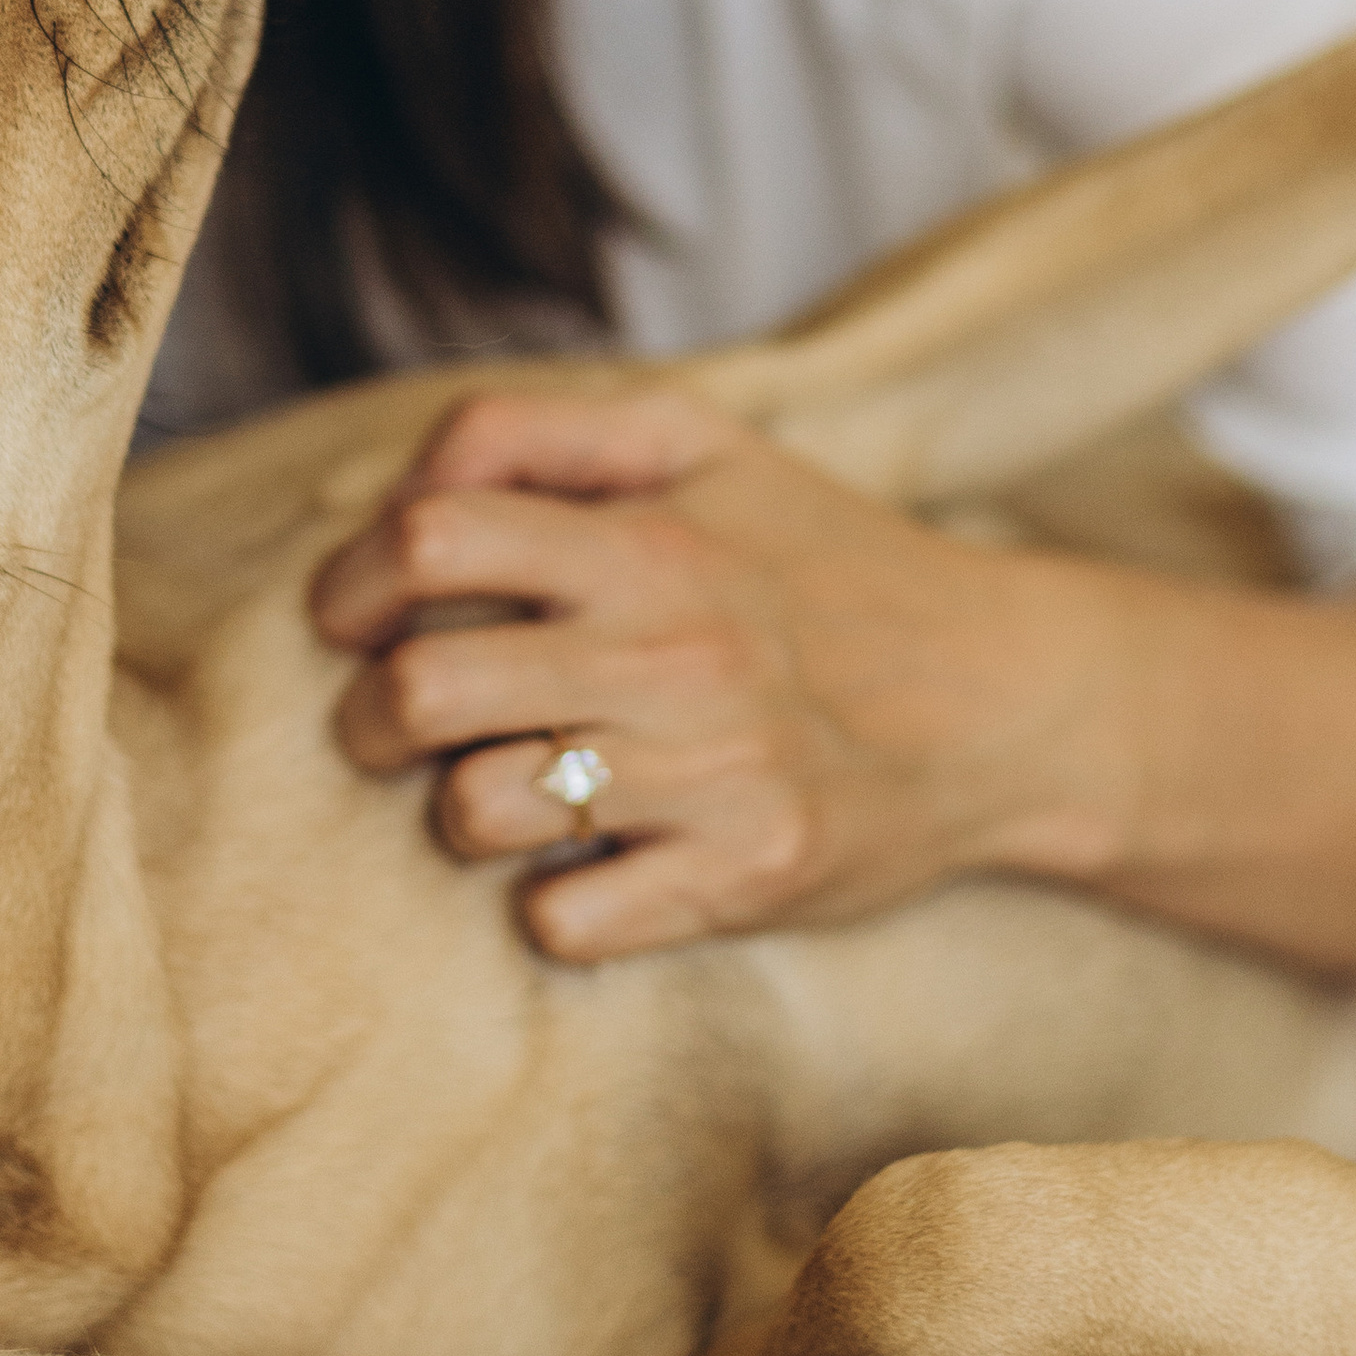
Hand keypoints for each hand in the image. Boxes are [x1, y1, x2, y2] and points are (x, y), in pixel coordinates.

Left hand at [308, 388, 1121, 961]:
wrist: (1006, 699)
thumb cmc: (824, 563)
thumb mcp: (704, 447)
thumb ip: (543, 433)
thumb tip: (409, 480)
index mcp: (649, 535)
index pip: (431, 536)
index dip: (351, 579)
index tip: (349, 617)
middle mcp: (673, 651)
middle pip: (422, 692)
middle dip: (368, 720)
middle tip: (388, 727)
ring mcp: (709, 773)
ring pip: (477, 813)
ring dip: (457, 811)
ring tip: (496, 791)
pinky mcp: (744, 877)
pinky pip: (564, 922)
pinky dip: (549, 904)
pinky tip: (588, 864)